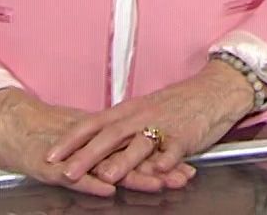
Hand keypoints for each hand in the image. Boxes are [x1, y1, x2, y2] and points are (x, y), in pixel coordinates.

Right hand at [0, 88, 195, 195]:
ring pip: (108, 165)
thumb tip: (131, 152)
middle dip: (158, 168)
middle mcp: (92, 143)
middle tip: (183, 176)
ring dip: (134, 175)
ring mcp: (73, 153)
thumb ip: (107, 144)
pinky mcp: (50, 164)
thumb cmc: (45, 128)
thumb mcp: (84, 133)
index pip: (138, 146)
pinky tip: (108, 188)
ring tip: (159, 184)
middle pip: (130, 156)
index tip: (187, 165)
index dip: (162, 157)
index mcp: (102, 136)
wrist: (9, 117)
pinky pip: (74, 175)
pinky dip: (92, 181)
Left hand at [46, 60, 254, 186]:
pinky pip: (175, 149)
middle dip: (87, 155)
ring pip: (141, 143)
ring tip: (107, 175)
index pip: (93, 123)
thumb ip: (122, 128)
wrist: (215, 90)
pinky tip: (159, 172)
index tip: (51, 154)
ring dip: (123, 160)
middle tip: (67, 171)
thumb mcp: (144, 110)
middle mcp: (143, 116)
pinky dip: (167, 161)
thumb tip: (94, 145)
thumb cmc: (178, 103)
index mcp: (129, 110)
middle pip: (110, 135)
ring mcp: (165, 125)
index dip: (71, 139)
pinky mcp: (186, 135)